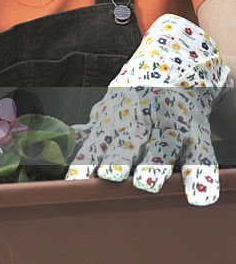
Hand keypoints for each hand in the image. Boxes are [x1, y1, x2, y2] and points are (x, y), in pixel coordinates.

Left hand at [66, 14, 230, 204]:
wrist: (178, 66)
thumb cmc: (137, 96)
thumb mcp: (110, 107)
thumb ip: (90, 128)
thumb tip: (61, 139)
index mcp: (116, 120)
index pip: (97, 143)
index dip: (86, 162)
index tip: (76, 180)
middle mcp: (141, 122)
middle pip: (128, 143)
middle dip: (118, 159)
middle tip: (111, 175)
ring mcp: (170, 126)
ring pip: (163, 148)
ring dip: (154, 166)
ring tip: (146, 184)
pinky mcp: (196, 133)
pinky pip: (200, 157)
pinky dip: (201, 177)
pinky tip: (198, 197)